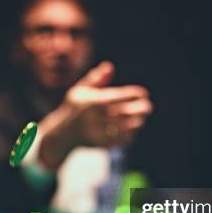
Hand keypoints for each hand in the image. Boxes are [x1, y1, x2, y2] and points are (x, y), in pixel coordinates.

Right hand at [38, 61, 152, 169]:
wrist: (63, 134)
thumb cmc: (75, 108)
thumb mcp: (80, 90)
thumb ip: (96, 78)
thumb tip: (110, 66)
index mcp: (90, 103)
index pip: (116, 97)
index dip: (132, 94)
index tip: (144, 92)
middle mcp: (93, 119)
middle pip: (123, 114)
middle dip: (139, 109)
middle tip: (149, 106)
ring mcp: (97, 133)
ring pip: (124, 128)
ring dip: (137, 122)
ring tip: (142, 117)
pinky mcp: (100, 145)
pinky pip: (120, 141)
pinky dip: (129, 135)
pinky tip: (133, 129)